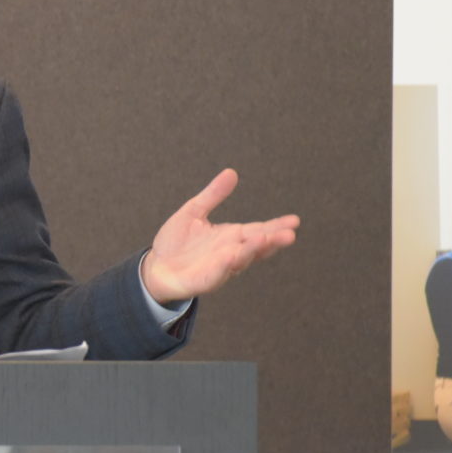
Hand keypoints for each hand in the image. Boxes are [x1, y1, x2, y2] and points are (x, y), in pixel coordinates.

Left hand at [139, 169, 299, 303]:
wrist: (156, 267)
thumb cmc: (176, 242)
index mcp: (231, 236)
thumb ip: (213, 195)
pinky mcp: (206, 280)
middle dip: (273, 240)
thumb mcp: (194, 211)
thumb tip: (231, 172)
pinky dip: (226, 265)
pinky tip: (232, 256)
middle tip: (290, 234)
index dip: (276, 226)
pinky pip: (218, 273)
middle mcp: (231, 252)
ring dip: (254, 251)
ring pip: (241, 259)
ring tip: (267, 240)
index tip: (295, 221)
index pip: (259, 229)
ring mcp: (220, 267)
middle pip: (256, 246)